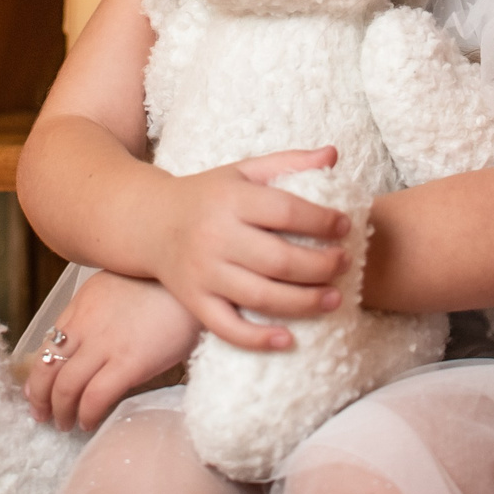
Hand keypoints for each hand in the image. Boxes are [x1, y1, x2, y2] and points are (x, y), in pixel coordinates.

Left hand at [22, 271, 203, 431]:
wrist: (193, 280)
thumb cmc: (165, 285)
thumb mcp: (120, 285)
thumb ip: (100, 310)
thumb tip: (91, 337)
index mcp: (82, 304)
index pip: (48, 343)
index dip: (38, 373)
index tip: (36, 390)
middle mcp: (86, 324)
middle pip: (47, 367)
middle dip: (39, 397)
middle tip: (42, 414)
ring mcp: (105, 345)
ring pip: (64, 386)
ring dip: (60, 410)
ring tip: (64, 423)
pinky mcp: (128, 363)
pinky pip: (94, 397)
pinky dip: (86, 414)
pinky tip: (88, 422)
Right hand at [150, 146, 348, 348]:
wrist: (148, 222)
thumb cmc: (208, 196)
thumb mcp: (243, 172)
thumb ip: (288, 162)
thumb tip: (334, 154)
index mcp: (230, 201)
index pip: (285, 211)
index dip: (321, 220)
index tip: (345, 226)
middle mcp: (215, 237)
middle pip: (278, 259)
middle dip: (321, 266)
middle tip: (346, 264)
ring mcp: (203, 274)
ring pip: (260, 296)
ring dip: (304, 303)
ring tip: (335, 299)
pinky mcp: (195, 302)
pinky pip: (228, 328)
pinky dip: (258, 339)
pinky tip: (289, 339)